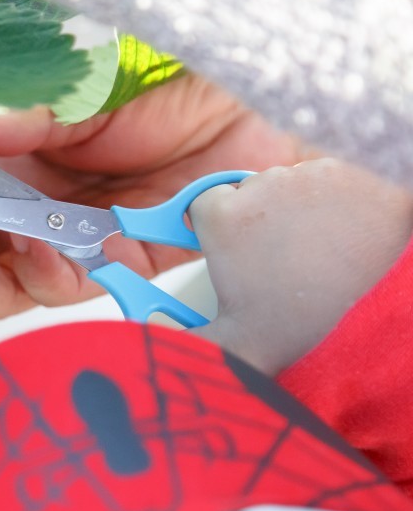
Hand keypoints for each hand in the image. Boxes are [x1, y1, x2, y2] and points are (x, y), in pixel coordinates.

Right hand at [0, 73, 309, 317]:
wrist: (257, 107)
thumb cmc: (167, 83)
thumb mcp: (86, 86)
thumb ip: (30, 114)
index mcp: (4, 159)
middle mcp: (23, 206)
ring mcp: (65, 241)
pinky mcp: (113, 265)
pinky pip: (66, 287)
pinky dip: (47, 274)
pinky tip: (47, 250)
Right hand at [190, 158, 412, 375]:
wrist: (372, 317)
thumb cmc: (296, 324)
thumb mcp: (228, 335)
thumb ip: (177, 334)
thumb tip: (137, 337)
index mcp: (217, 216)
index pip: (205, 201)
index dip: (220, 229)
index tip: (238, 255)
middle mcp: (257, 186)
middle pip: (249, 189)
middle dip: (261, 217)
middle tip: (280, 261)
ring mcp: (303, 177)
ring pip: (288, 182)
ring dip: (297, 208)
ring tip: (315, 251)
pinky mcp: (345, 173)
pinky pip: (327, 178)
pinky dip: (335, 200)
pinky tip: (341, 233)